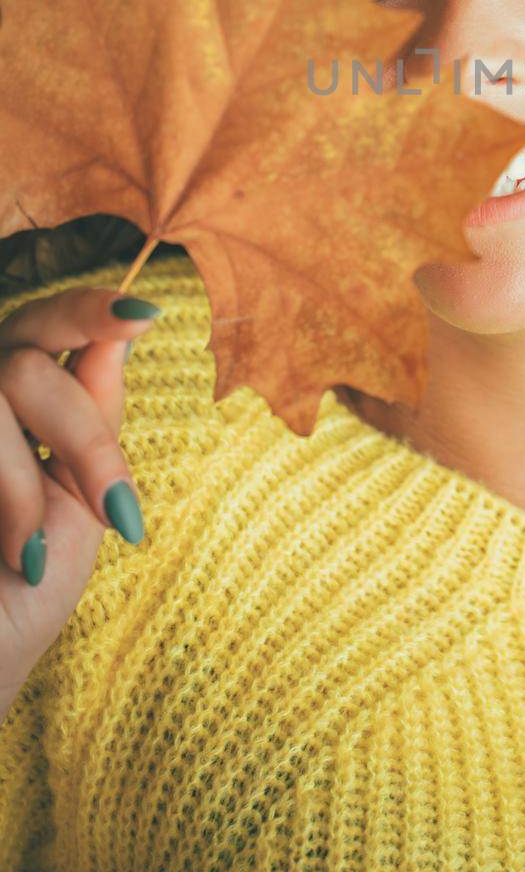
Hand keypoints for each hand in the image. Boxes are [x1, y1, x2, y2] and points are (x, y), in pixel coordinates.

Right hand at [0, 286, 158, 712]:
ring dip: (23, 486)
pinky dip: (6, 505)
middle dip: (83, 438)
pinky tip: (13, 558)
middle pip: (27, 360)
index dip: (89, 311)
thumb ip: (95, 414)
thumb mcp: (83, 495)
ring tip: (29, 553)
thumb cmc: (30, 582)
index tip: (142, 316)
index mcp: (21, 394)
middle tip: (114, 509)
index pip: (52, 324)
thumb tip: (123, 330)